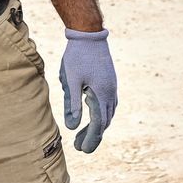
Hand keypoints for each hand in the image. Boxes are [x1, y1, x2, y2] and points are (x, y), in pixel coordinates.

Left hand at [58, 29, 116, 153]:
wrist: (89, 33)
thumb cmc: (77, 55)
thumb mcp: (70, 80)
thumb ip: (71, 104)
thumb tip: (72, 128)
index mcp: (101, 94)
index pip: (98, 124)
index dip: (90, 139)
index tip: (81, 150)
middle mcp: (110, 93)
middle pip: (104, 123)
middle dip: (92, 137)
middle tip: (80, 148)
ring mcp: (112, 87)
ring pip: (107, 115)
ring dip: (96, 127)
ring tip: (82, 136)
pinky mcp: (110, 82)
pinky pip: (108, 106)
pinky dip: (100, 116)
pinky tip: (92, 118)